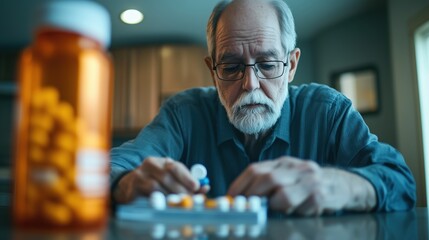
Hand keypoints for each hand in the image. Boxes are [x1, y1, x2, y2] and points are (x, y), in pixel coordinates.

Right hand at [113, 157, 207, 202]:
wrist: (129, 185)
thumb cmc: (155, 181)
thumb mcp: (171, 178)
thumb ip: (187, 182)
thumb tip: (205, 188)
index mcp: (161, 161)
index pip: (175, 166)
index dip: (186, 177)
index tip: (196, 187)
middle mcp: (149, 164)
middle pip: (167, 177)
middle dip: (180, 190)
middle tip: (190, 200)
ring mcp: (139, 176)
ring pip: (156, 187)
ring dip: (169, 197)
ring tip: (178, 204)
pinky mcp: (132, 188)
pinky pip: (146, 196)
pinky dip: (157, 202)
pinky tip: (164, 205)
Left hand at [227, 156, 375, 215]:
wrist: (342, 185)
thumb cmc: (308, 185)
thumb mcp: (288, 177)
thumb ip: (268, 184)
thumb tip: (242, 199)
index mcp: (283, 163)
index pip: (255, 169)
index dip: (239, 185)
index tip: (229, 199)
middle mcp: (295, 167)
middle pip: (266, 177)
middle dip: (251, 195)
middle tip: (245, 208)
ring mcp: (309, 180)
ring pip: (282, 193)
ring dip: (271, 205)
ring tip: (270, 210)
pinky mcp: (321, 195)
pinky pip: (300, 206)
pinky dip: (290, 212)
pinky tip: (293, 212)